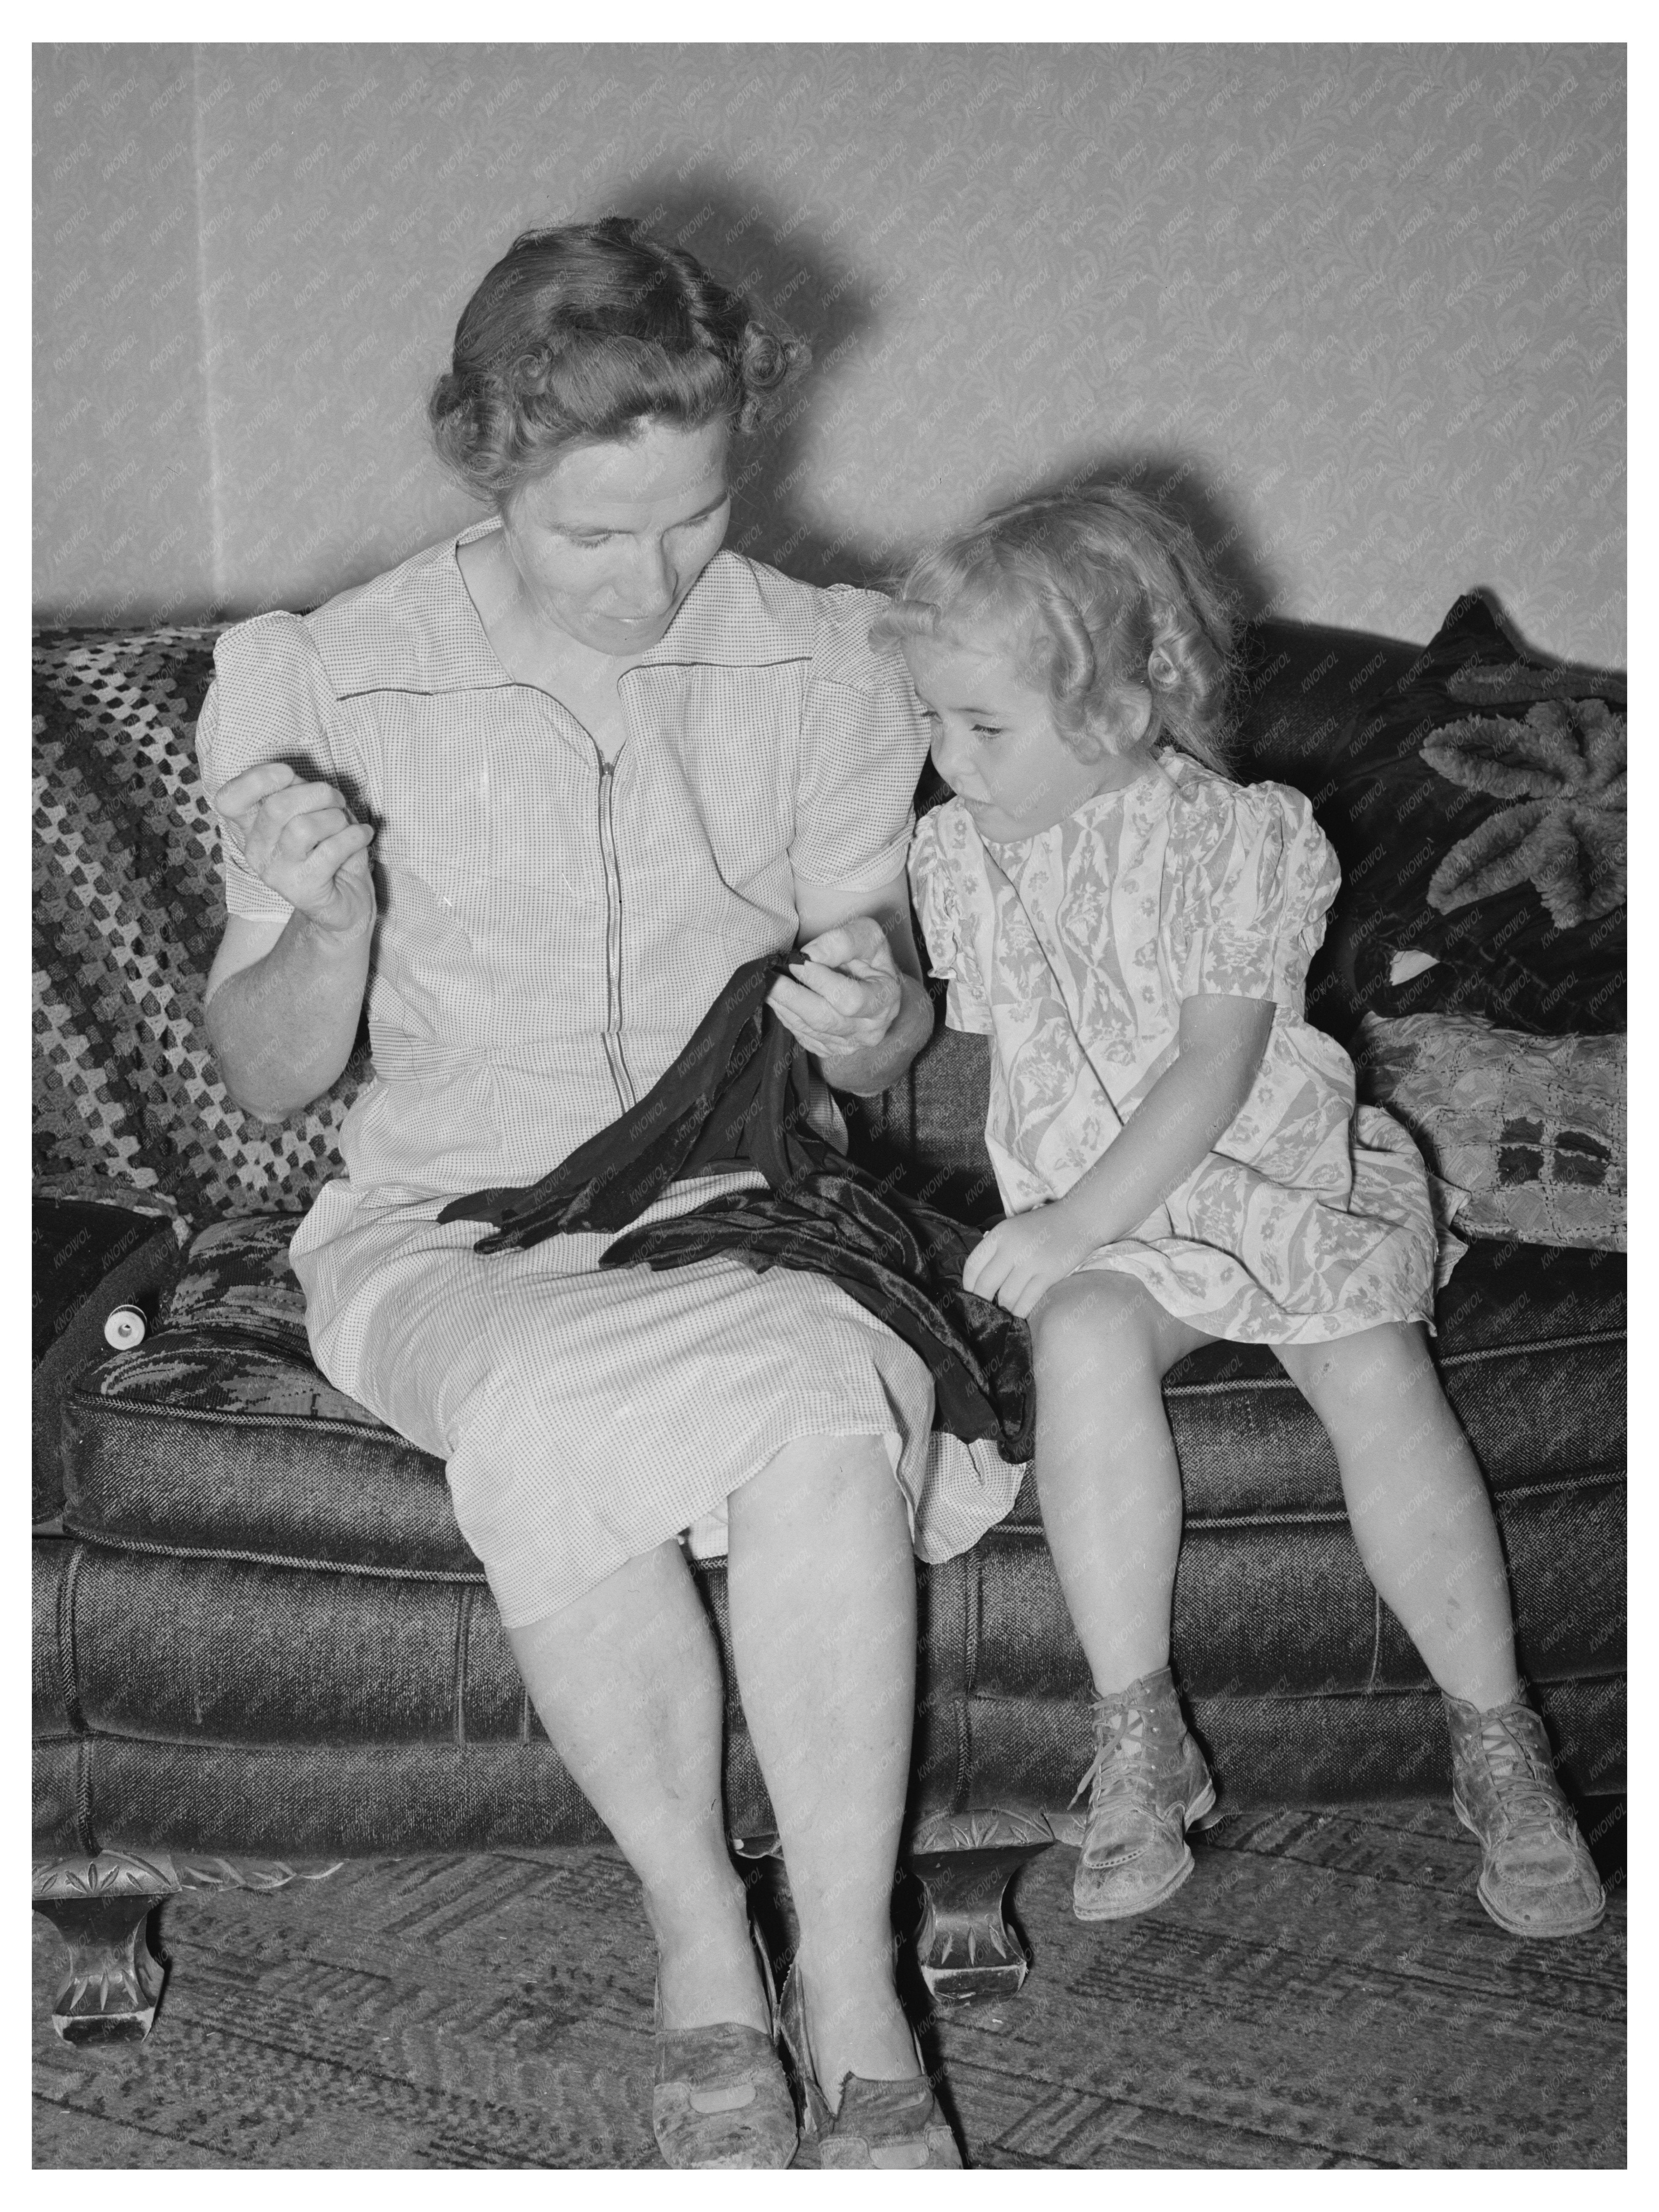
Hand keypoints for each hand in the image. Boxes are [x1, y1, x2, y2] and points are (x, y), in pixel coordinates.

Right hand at [214, 761, 375, 940]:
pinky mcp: (302, 890)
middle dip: (317, 793)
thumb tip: (289, 776)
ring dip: (336, 818)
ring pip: (304, 827)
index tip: (288, 775)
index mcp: (250, 828)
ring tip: (346, 825)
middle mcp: (256, 851)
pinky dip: (355, 837)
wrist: (343, 904)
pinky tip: (362, 836)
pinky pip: (331, 850)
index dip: (258, 778)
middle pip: (276, 806)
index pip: (229, 800)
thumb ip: (295, 791)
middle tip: (337, 801)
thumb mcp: (308, 812)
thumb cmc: (326, 849)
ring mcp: (276, 873)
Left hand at [766, 916, 902, 1059]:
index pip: (849, 999)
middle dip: (793, 996)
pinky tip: (779, 999)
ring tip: (768, 983)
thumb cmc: (872, 957)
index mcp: (885, 999)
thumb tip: (810, 955)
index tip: (798, 961)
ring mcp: (851, 1043)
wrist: (876, 984)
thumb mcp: (867, 936)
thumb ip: (843, 941)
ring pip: (810, 1029)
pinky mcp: (832, 1049)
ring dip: (784, 1005)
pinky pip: (804, 1036)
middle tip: (771, 976)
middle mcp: (870, 1028)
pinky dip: (787, 1016)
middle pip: (825, 1019)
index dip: (820, 980)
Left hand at [962, 1204, 1093, 1318]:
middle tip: (984, 1309)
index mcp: (1000, 1234)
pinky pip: (1027, 1300)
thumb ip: (996, 1248)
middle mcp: (1012, 1248)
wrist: (1078, 1219)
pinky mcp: (1049, 1274)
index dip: (968, 1284)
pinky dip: (1020, 1310)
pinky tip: (1018, 1313)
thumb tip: (979, 1279)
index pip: (973, 1265)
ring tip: (1003, 1312)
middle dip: (982, 1300)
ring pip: (1006, 1296)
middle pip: (986, 1284)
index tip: (970, 1294)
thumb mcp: (1012, 1227)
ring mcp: (1031, 1261)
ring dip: (1003, 1308)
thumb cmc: (1042, 1226)